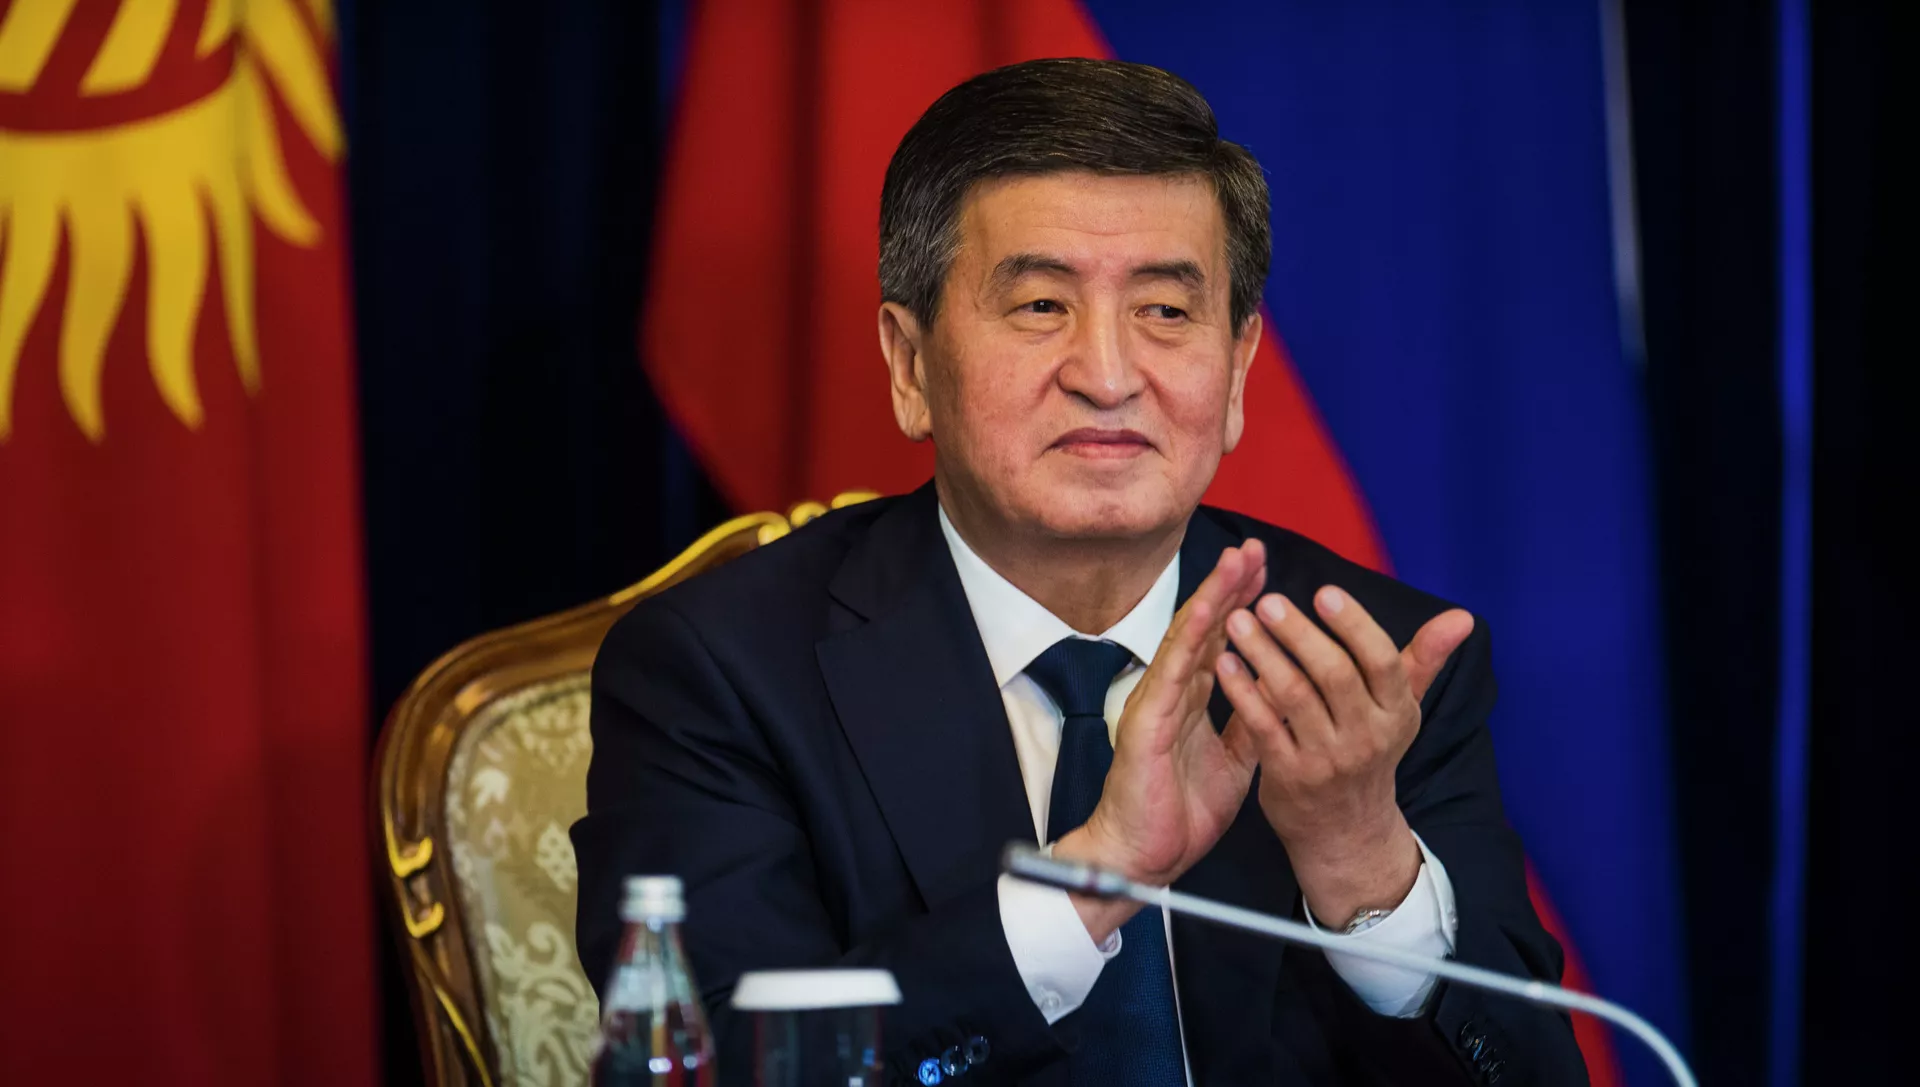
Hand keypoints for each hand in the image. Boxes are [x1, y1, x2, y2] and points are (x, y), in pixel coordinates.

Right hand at [1051, 539, 1268, 939]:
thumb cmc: (1178, 815)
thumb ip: (1249, 727)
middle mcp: (1173, 692)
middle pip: (1205, 628)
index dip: (1244, 606)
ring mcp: (1157, 701)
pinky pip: (1173, 670)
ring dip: (1215, 596)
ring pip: (1188, 637)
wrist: (1143, 858)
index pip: (1221, 643)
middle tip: (1255, 548)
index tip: (1267, 572)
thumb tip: (1278, 698)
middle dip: (1232, 586)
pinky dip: (1192, 636)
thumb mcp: (1232, 765)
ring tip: (1238, 560)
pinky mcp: (1146, 719)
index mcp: (1193, 703)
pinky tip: (1209, 608)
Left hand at [1214, 585, 1473, 923]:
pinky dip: (1242, 692)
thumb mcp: (1402, 710)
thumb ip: (1425, 659)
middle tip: (1267, 601)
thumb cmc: (1371, 752)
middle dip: (1299, 634)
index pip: (1381, 662)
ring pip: (1293, 696)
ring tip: (1236, 620)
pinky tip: (1224, 662)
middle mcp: (1366, 737)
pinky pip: (1263, 726)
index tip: (1324, 592)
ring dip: (1263, 655)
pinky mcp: (1288, 776)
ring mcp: (1326, 759)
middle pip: (1334, 675)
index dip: (1354, 626)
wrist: (1347, 833)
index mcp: (1396, 712)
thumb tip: (1464, 616)